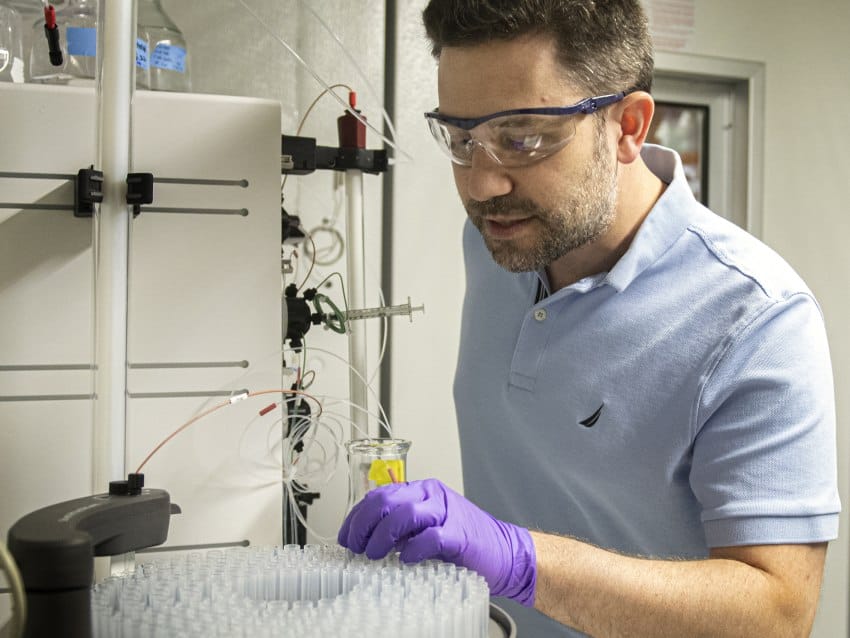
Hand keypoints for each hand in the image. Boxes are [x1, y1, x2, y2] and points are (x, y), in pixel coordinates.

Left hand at [337, 478, 535, 605]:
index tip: (346, 537)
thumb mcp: (427, 528)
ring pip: (404, 513)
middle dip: (363, 525)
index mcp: (422, 491)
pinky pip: (430, 536)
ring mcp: (447, 512)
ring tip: (374, 555)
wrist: (506, 552)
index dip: (356, 516)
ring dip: (381, 536)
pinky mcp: (460, 534)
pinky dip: (412, 549)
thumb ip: (401, 528)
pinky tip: (405, 559)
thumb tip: (366, 539)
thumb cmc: (465, 543)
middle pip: (387, 500)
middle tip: (355, 547)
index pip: (379, 495)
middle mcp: (433, 496)